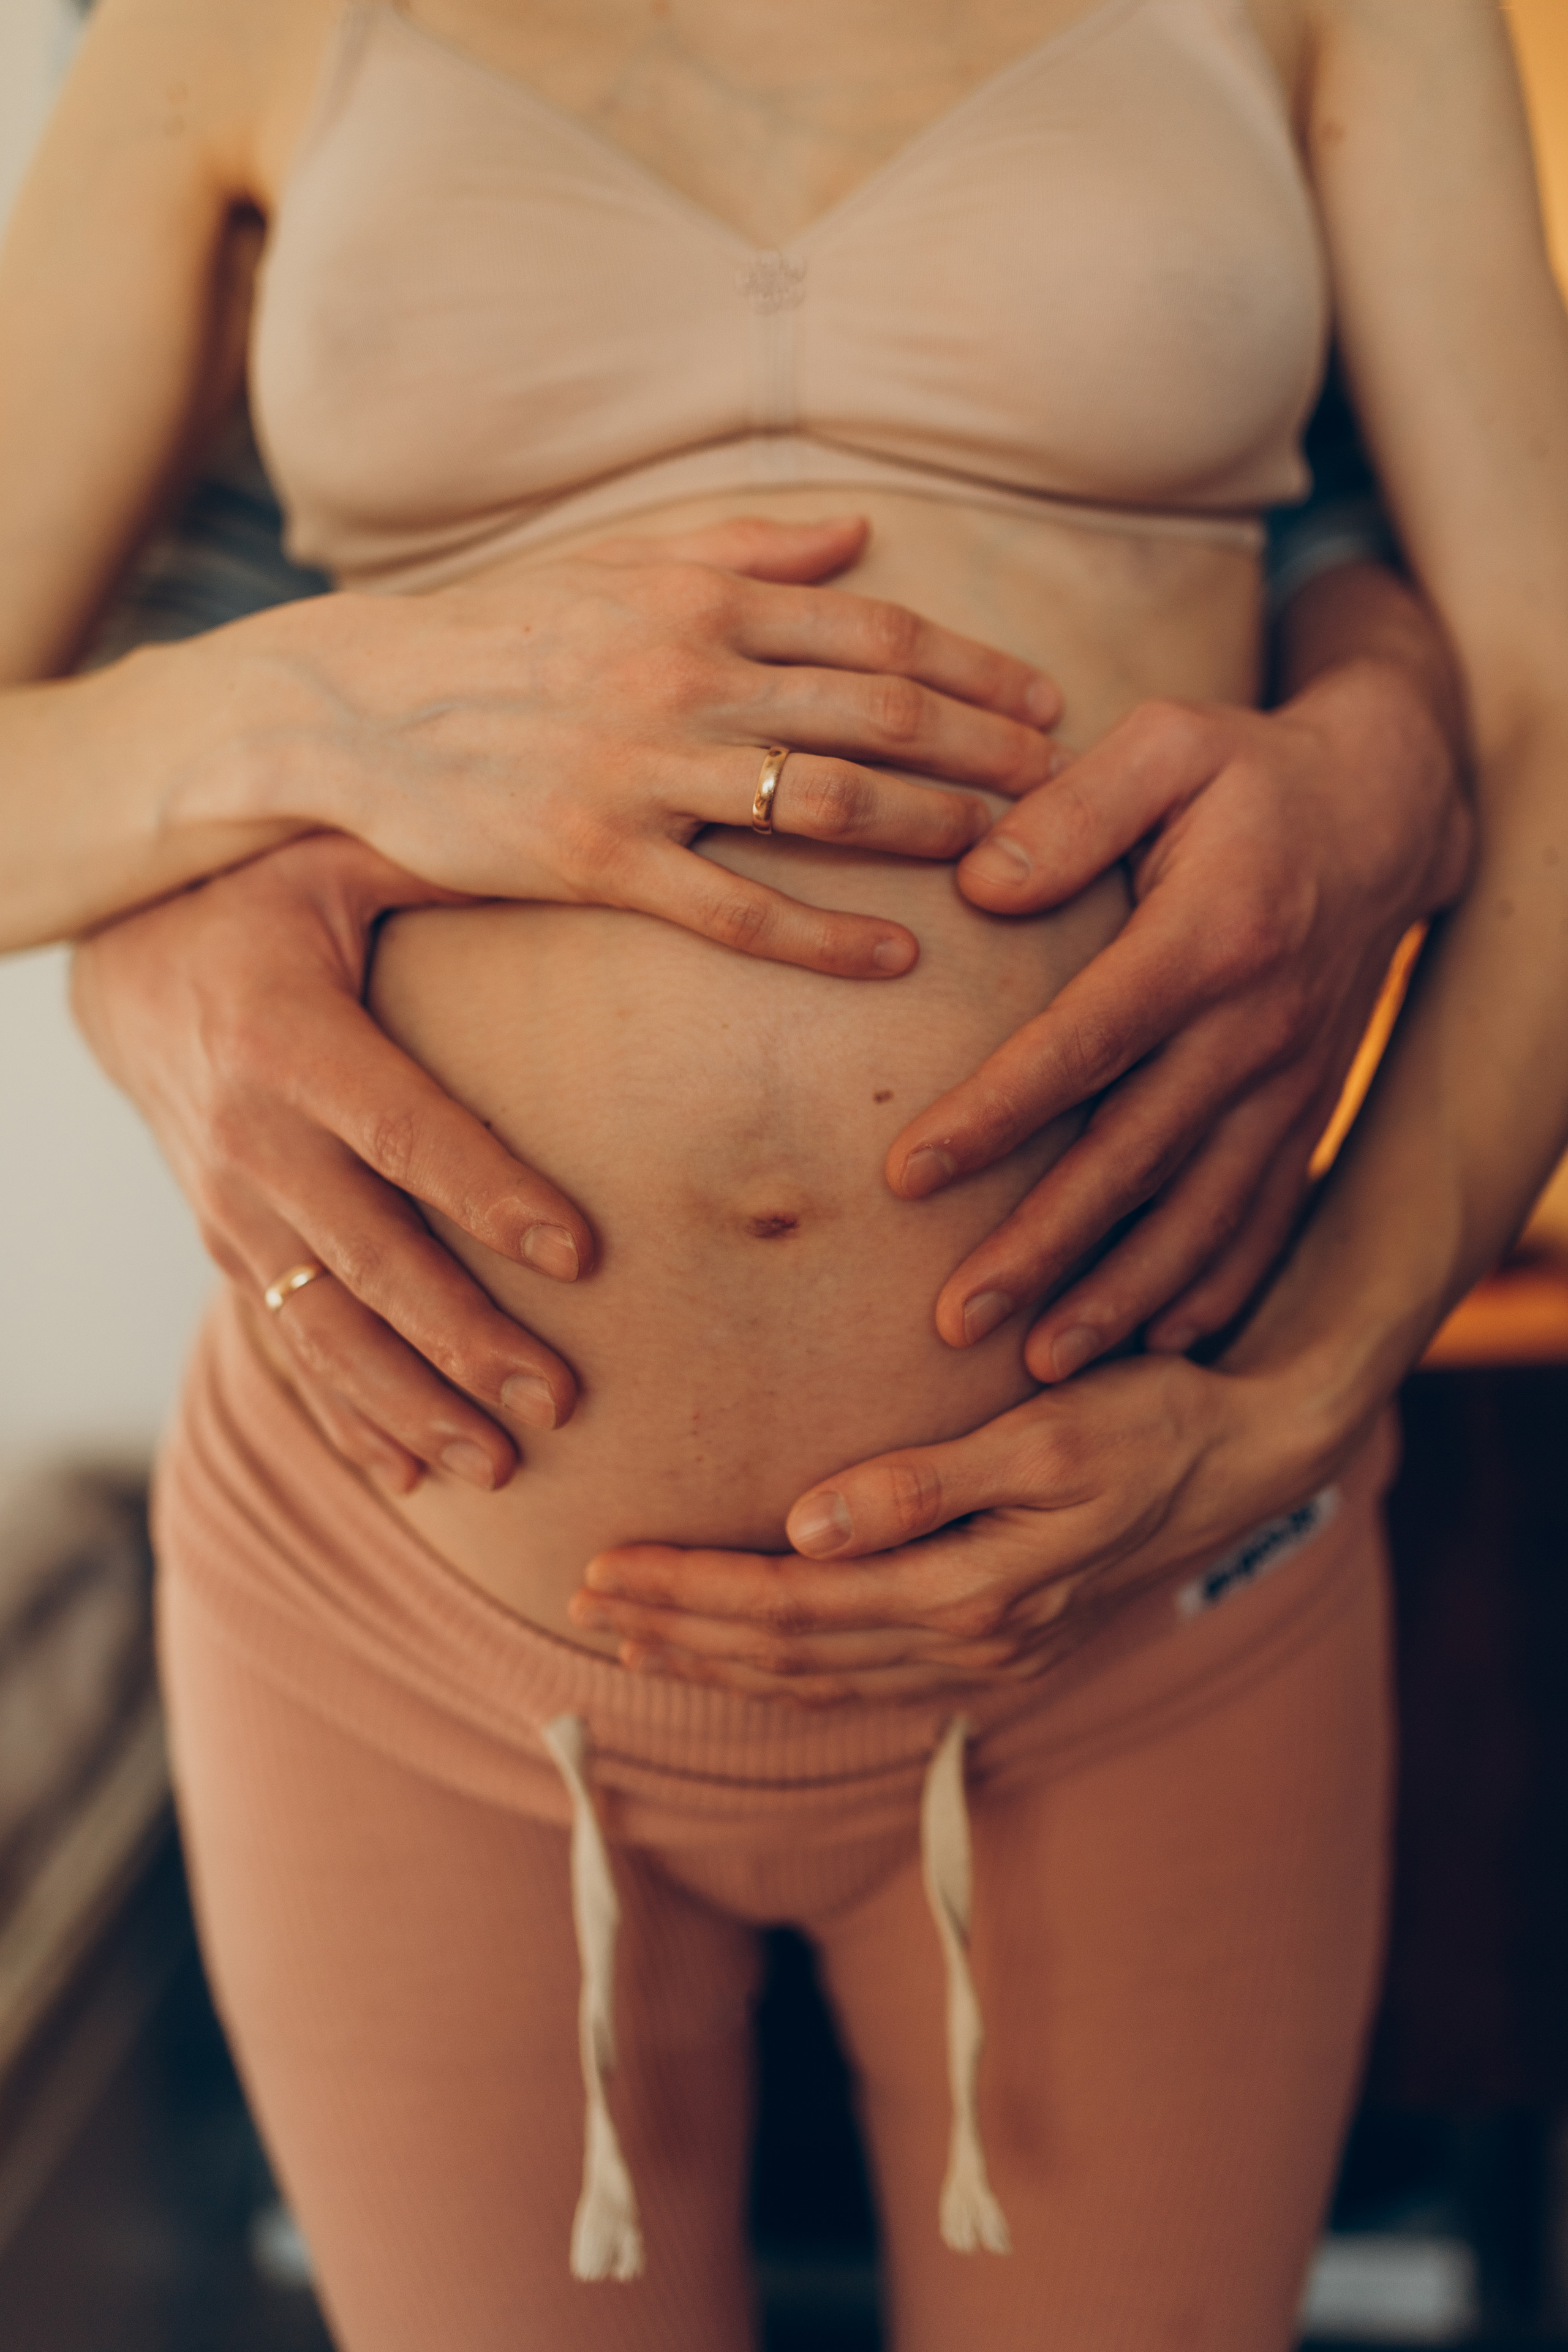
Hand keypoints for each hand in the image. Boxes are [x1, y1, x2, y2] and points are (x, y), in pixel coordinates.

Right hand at [72, 833, 588, 1494]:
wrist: (131, 966)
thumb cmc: (269, 899)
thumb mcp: (342, 857)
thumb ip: (447, 869)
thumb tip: (585, 847)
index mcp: (287, 1037)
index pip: (403, 1130)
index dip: (489, 1193)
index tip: (579, 1253)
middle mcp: (248, 1137)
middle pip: (369, 1256)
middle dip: (465, 1339)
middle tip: (561, 1402)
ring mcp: (228, 1207)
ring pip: (324, 1325)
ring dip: (410, 1404)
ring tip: (499, 1467)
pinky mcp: (226, 1248)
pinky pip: (285, 1344)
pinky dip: (344, 1415)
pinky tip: (407, 1478)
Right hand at [221, 514, 1062, 977]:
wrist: (362, 704)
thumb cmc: (505, 631)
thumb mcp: (621, 561)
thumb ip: (747, 543)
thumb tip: (862, 534)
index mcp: (700, 598)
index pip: (876, 633)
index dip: (976, 670)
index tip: (1044, 704)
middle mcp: (685, 675)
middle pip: (877, 713)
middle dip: (984, 749)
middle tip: (1058, 783)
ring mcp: (644, 771)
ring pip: (826, 803)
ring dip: (931, 827)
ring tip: (1006, 853)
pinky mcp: (599, 859)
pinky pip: (737, 905)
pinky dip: (827, 933)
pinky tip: (897, 955)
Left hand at [569, 1350, 1345, 1703]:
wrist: (1250, 1455)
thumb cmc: (1150, 1419)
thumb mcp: (1047, 1435)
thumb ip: (924, 1485)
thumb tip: (804, 1527)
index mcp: (973, 1593)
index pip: (793, 1605)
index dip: (691, 1591)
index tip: (602, 1567)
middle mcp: (972, 1642)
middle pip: (791, 1653)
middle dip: (681, 1629)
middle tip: (583, 1602)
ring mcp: (987, 1652)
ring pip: (820, 1675)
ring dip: (721, 1657)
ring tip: (634, 1634)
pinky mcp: (996, 1640)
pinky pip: (863, 1674)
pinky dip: (787, 1669)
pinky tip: (744, 1655)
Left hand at [883, 638, 1470, 1380]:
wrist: (1385, 811)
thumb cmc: (1248, 773)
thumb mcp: (1167, 744)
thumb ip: (1071, 809)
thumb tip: (976, 888)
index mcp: (1207, 938)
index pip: (1082, 1044)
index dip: (994, 1115)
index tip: (905, 1174)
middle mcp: (1256, 1029)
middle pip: (1133, 1159)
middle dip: (1042, 1248)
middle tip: (952, 1321)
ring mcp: (1289, 1082)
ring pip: (1200, 1213)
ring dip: (1120, 1294)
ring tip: (1040, 1365)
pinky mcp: (1305, 1110)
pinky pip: (1263, 1216)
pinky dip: (1214, 1287)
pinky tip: (1155, 1342)